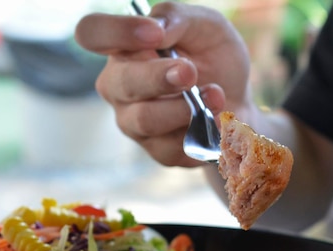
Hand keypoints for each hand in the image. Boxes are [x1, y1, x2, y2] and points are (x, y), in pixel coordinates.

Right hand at [74, 2, 251, 166]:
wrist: (240, 100)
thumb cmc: (215, 57)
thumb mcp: (205, 26)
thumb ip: (177, 18)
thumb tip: (157, 29)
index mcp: (123, 48)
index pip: (92, 33)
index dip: (116, 32)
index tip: (154, 34)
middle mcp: (119, 85)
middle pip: (119, 83)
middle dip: (157, 78)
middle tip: (189, 72)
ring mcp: (134, 121)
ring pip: (144, 120)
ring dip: (184, 108)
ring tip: (216, 96)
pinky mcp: (159, 150)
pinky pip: (171, 148)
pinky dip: (199, 133)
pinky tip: (215, 120)